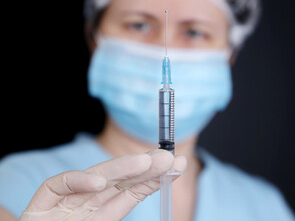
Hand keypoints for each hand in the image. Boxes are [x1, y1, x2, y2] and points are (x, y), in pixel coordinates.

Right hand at [19, 149, 186, 220]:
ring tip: (145, 162)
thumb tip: (144, 193)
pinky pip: (60, 184)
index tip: (176, 166)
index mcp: (103, 210)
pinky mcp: (44, 199)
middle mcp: (89, 200)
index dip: (154, 177)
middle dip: (145, 168)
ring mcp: (68, 198)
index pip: (132, 191)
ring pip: (97, 176)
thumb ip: (119, 207)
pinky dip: (79, 181)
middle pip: (120, 180)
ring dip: (122, 168)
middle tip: (168, 157)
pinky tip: (99, 182)